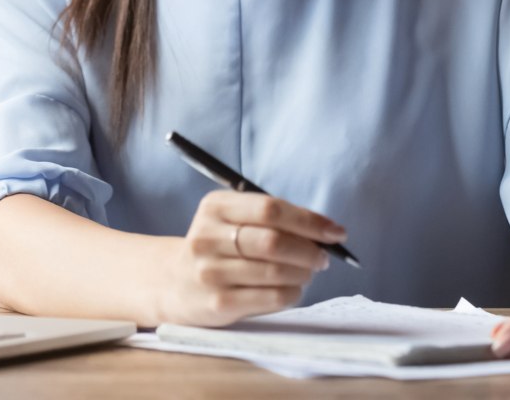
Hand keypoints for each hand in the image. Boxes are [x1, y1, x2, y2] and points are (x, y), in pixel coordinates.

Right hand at [157, 190, 346, 326]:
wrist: (174, 282)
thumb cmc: (218, 246)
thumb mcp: (231, 219)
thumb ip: (270, 218)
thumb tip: (325, 230)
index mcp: (215, 207)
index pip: (270, 209)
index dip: (309, 220)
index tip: (335, 231)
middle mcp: (208, 237)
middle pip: (274, 241)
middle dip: (309, 250)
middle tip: (323, 257)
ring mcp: (210, 272)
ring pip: (276, 272)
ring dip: (303, 273)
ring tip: (308, 272)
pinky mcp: (218, 303)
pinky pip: (271, 298)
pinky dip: (292, 293)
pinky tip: (293, 289)